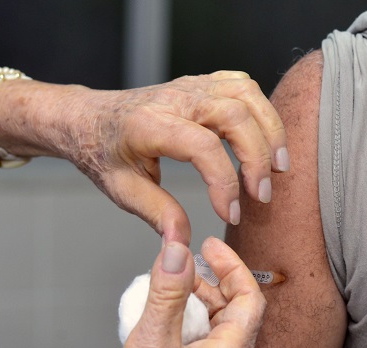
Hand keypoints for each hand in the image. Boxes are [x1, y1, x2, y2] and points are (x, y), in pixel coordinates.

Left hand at [65, 73, 287, 243]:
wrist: (87, 118)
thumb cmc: (103, 153)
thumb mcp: (123, 190)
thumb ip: (158, 214)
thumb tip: (183, 244)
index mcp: (149, 125)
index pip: (203, 147)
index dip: (224, 184)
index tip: (229, 214)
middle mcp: (174, 99)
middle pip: (234, 115)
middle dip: (257, 157)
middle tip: (261, 195)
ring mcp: (190, 86)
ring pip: (246, 94)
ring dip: (270, 129)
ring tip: (278, 167)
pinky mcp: (201, 84)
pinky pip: (242, 85)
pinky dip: (261, 109)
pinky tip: (264, 138)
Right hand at [110, 237, 263, 347]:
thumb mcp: (151, 341)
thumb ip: (166, 291)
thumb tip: (177, 250)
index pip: (250, 297)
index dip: (232, 265)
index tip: (209, 245)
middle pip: (239, 313)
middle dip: (213, 284)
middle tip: (184, 268)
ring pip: (226, 332)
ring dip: (204, 307)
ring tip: (171, 295)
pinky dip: (199, 329)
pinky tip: (172, 329)